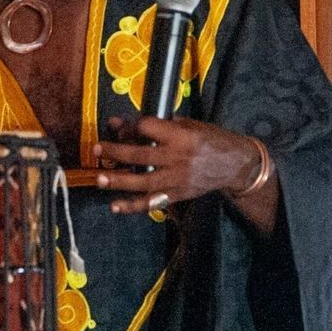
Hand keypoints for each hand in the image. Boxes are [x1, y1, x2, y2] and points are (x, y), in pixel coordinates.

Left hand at [94, 114, 265, 214]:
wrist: (234, 164)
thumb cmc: (209, 139)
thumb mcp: (188, 124)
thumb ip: (156, 125)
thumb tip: (120, 123)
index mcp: (181, 135)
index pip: (148, 128)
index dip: (131, 126)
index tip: (119, 127)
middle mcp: (177, 157)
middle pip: (140, 156)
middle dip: (116, 152)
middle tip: (97, 149)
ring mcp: (177, 179)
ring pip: (142, 182)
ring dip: (119, 181)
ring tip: (100, 179)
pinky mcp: (177, 195)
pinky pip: (152, 202)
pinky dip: (133, 206)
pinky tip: (115, 206)